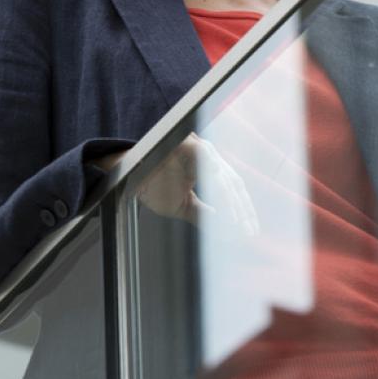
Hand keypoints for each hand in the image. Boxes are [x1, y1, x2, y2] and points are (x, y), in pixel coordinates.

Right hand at [135, 134, 260, 234]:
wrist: (127, 173)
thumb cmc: (153, 185)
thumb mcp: (182, 205)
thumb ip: (203, 214)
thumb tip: (224, 228)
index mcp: (209, 167)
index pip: (233, 189)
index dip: (244, 211)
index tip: (250, 231)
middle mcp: (209, 156)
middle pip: (233, 184)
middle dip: (243, 210)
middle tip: (248, 232)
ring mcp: (201, 149)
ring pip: (223, 179)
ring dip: (232, 204)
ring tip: (237, 224)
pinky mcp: (191, 146)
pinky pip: (209, 170)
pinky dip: (218, 189)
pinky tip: (223, 206)